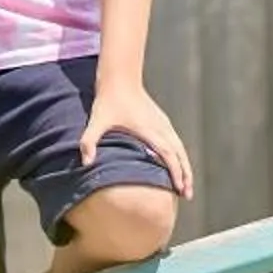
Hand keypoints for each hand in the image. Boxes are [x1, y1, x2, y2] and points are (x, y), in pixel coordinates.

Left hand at [84, 82, 193, 199]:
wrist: (120, 78)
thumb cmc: (108, 100)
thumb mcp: (97, 121)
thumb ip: (89, 142)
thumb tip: (85, 163)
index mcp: (149, 130)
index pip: (168, 155)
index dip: (175, 172)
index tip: (178, 188)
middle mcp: (161, 127)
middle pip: (180, 155)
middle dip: (186, 175)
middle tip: (187, 194)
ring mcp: (163, 123)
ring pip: (181, 149)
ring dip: (186, 167)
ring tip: (186, 185)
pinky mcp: (162, 121)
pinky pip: (176, 142)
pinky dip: (181, 156)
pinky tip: (179, 166)